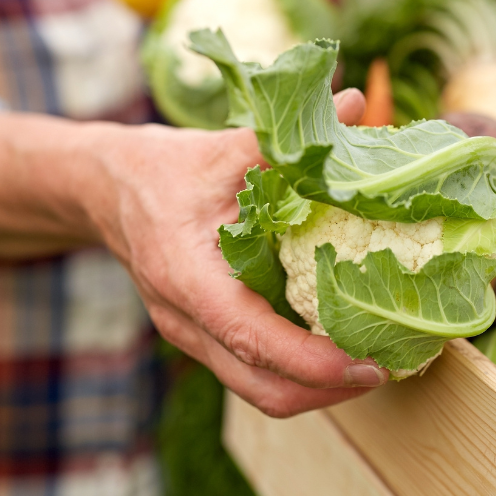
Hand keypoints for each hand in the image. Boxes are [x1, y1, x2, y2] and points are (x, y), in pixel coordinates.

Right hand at [85, 89, 385, 417]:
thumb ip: (284, 140)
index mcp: (186, 276)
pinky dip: (298, 370)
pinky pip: (253, 371)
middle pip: (261, 388)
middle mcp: (185, 319)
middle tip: (389, 365)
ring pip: (259, 390)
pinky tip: (339, 345)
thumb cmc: (163, 168)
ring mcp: (191, 335)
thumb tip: (354, 106)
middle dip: (328, 389)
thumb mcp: (220, 149)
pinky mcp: (202, 336)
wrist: (106, 189)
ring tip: (375, 363)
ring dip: (318, 387)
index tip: (366, 362)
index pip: (251, 337)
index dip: (310, 360)